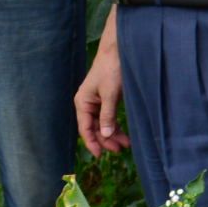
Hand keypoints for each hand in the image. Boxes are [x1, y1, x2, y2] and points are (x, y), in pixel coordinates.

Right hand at [75, 36, 128, 155]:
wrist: (118, 51)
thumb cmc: (112, 69)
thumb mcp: (110, 94)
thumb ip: (107, 115)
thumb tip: (106, 135)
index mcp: (82, 102)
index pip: (85, 128)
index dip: (92, 143)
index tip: (100, 155)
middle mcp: (87, 103)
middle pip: (94, 128)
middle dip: (106, 140)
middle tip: (120, 149)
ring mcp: (96, 101)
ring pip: (102, 124)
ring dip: (112, 134)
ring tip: (125, 144)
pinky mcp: (106, 99)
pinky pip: (108, 117)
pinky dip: (115, 125)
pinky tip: (123, 133)